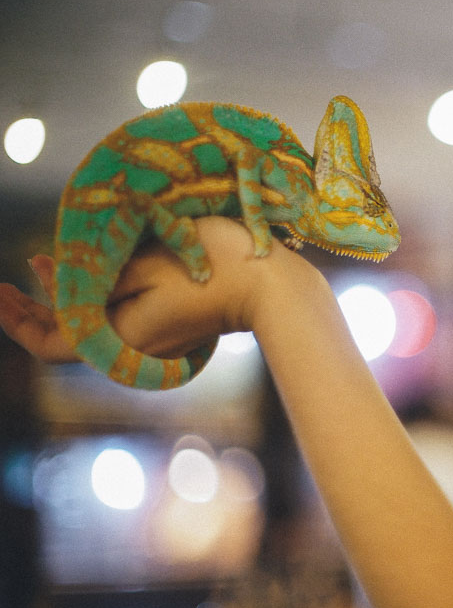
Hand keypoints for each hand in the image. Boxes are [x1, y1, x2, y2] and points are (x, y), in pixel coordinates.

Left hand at [0, 216, 294, 363]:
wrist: (272, 288)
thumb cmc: (210, 266)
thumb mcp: (143, 262)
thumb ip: (94, 275)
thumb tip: (56, 277)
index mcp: (117, 336)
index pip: (47, 342)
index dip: (14, 319)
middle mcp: (130, 348)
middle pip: (67, 336)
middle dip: (35, 307)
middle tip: (11, 275)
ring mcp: (152, 341)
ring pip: (93, 326)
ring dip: (65, 298)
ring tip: (45, 260)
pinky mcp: (170, 329)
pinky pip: (119, 318)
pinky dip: (97, 297)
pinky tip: (94, 268)